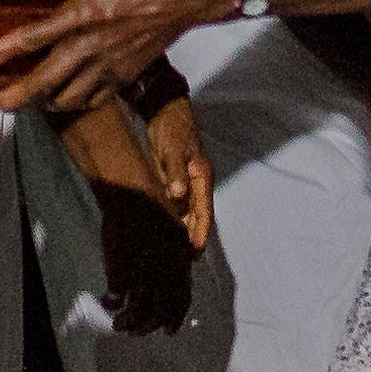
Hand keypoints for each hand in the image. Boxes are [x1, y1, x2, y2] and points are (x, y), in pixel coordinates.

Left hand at [0, 0, 235, 115]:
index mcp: (83, 15)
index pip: (33, 38)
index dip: (1, 52)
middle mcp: (92, 47)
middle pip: (45, 82)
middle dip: (16, 97)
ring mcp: (110, 67)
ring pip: (68, 98)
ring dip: (44, 102)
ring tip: (29, 99)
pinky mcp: (125, 77)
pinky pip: (95, 100)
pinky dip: (76, 104)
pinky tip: (66, 97)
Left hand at [136, 91, 214, 251]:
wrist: (166, 110)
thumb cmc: (171, 130)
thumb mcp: (173, 151)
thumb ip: (175, 173)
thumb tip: (178, 195)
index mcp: (203, 178)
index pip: (205, 213)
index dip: (200, 234)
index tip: (193, 254)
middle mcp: (199, 183)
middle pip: (199, 217)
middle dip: (193, 238)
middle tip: (183, 261)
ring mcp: (189, 181)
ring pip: (189, 212)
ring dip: (184, 230)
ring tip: (174, 251)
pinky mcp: (178, 178)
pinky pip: (179, 204)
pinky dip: (175, 217)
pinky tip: (166, 228)